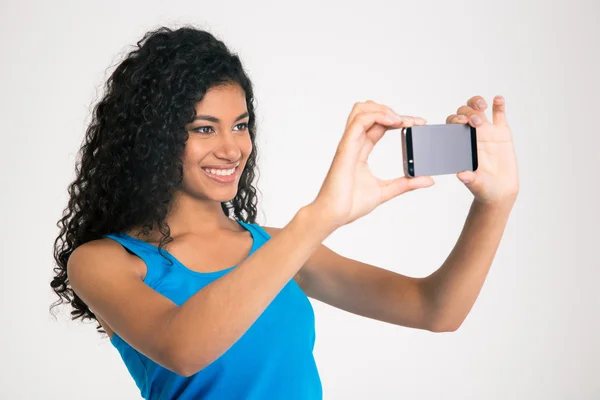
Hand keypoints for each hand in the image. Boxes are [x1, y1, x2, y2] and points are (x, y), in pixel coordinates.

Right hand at [311, 101, 434, 228]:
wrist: (334, 215)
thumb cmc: (350, 204)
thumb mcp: (386, 191)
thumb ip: (406, 184)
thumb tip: (428, 180)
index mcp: (361, 151)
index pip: (379, 125)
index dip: (398, 120)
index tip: (419, 123)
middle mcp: (354, 144)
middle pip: (368, 111)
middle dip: (390, 110)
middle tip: (412, 121)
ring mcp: (349, 144)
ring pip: (361, 110)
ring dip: (383, 109)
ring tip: (401, 119)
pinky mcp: (346, 148)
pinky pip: (359, 122)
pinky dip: (377, 116)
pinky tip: (393, 122)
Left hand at [446, 95, 519, 206]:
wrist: (500, 190)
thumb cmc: (482, 187)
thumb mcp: (475, 184)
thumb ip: (469, 179)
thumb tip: (461, 175)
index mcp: (461, 144)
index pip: (452, 125)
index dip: (454, 120)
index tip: (460, 122)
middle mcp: (472, 135)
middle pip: (464, 112)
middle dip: (467, 112)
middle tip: (474, 121)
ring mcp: (487, 132)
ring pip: (479, 109)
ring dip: (477, 103)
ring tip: (482, 106)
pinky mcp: (502, 132)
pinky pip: (499, 114)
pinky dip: (499, 105)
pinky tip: (498, 99)